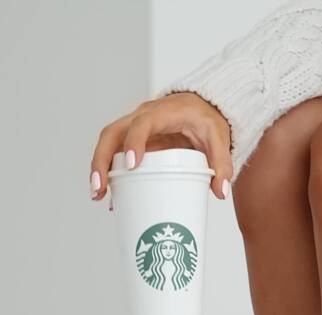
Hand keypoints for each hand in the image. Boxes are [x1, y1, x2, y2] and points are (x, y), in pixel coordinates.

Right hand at [89, 92, 231, 202]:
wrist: (202, 109)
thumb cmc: (207, 120)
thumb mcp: (220, 139)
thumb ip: (222, 164)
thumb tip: (220, 192)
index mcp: (163, 113)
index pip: (142, 123)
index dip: (134, 142)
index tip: (132, 165)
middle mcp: (142, 117)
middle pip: (113, 133)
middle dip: (102, 160)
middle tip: (100, 187)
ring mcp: (135, 129)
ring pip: (109, 143)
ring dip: (100, 168)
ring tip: (98, 195)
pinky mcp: (134, 142)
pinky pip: (115, 154)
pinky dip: (110, 174)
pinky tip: (109, 198)